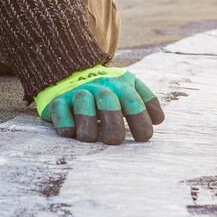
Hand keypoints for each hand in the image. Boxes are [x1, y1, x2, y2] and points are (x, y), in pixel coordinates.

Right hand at [34, 65, 164, 143]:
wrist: (73, 75)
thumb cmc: (108, 90)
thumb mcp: (129, 88)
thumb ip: (147, 102)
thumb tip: (158, 120)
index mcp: (121, 85)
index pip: (134, 101)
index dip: (140, 120)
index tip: (144, 137)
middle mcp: (100, 87)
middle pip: (109, 102)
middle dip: (113, 123)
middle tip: (115, 141)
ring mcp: (78, 92)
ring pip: (83, 103)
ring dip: (88, 122)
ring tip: (91, 138)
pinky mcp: (57, 101)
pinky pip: (60, 110)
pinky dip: (64, 122)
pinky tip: (70, 133)